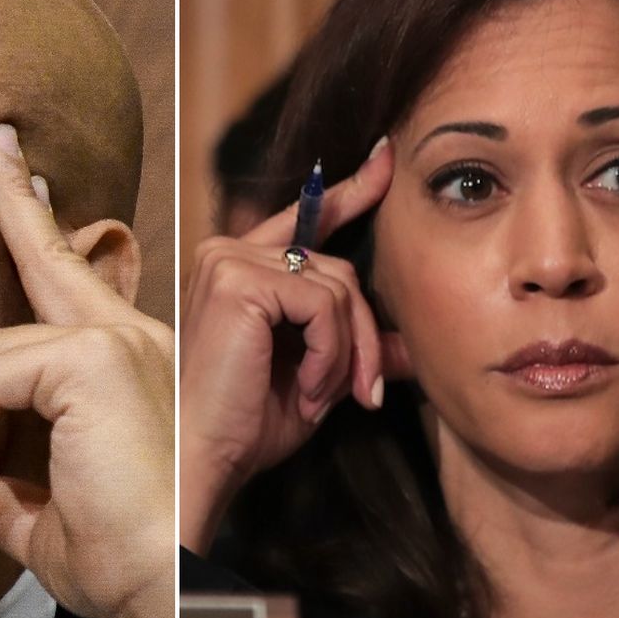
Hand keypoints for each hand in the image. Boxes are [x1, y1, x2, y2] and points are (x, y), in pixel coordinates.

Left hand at [0, 124, 174, 617]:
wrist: (165, 587)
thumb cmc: (130, 564)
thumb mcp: (50, 529)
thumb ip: (1, 499)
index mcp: (127, 367)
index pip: (74, 282)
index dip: (41, 223)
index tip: (19, 167)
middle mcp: (131, 340)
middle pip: (45, 263)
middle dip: (12, 202)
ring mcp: (117, 344)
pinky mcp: (94, 361)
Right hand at [178, 137, 404, 553]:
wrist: (205, 459)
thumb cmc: (250, 423)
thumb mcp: (320, 376)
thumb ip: (358, 347)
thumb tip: (414, 344)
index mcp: (244, 266)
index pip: (309, 219)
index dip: (354, 190)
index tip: (387, 158)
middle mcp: (231, 251)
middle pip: (339, 269)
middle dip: (363, 334)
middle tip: (363, 392)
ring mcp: (230, 261)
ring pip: (338, 287)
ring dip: (347, 351)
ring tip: (325, 395)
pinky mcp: (237, 280)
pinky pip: (322, 304)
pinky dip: (330, 352)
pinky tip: (308, 387)